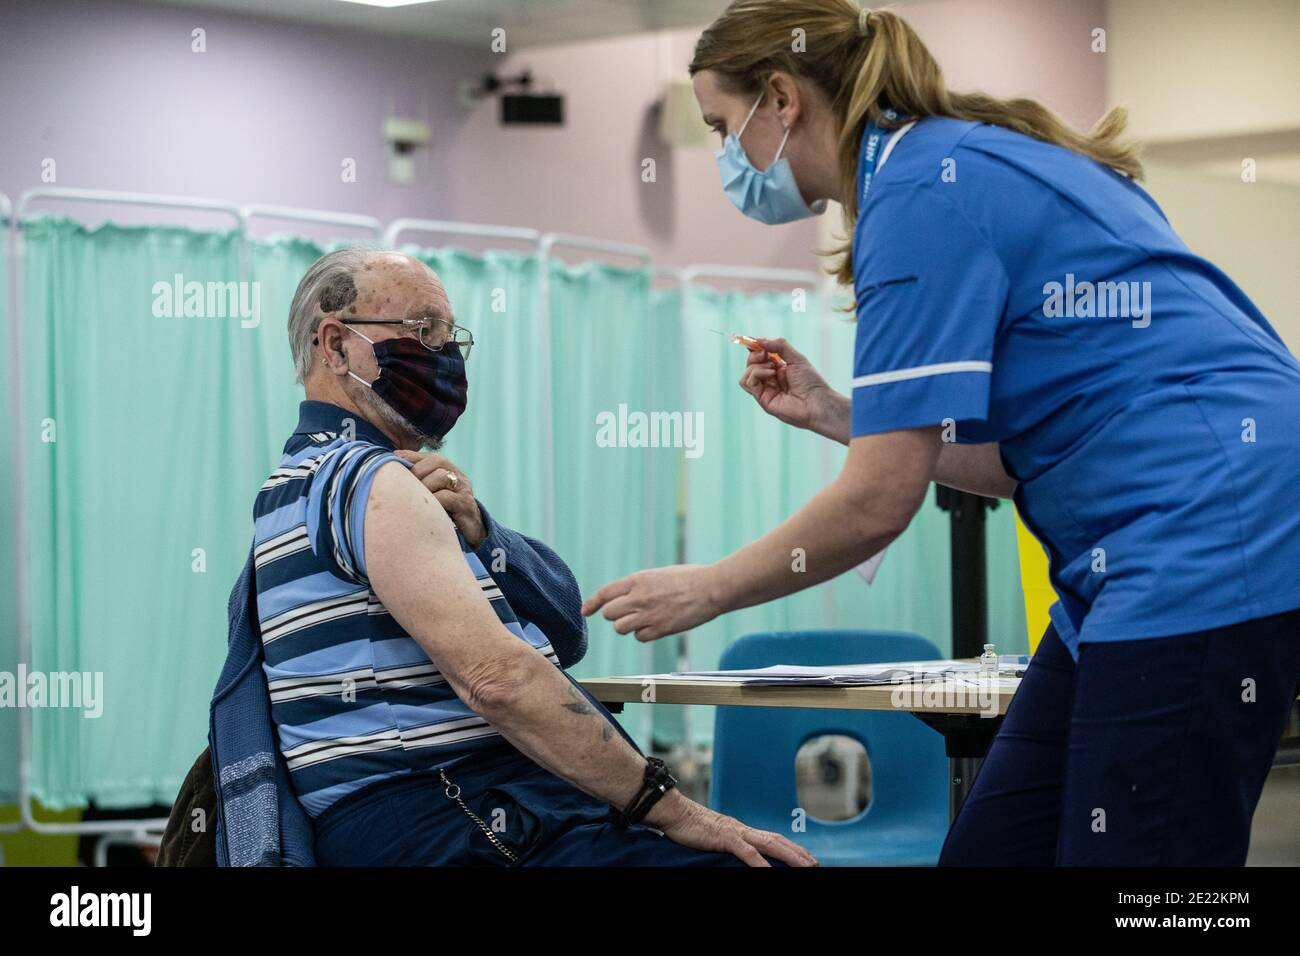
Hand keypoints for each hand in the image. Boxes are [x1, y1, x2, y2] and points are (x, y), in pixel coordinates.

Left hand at [395, 450, 486, 547]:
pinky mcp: (465, 505)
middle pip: (437, 462)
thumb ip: (421, 481)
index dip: (413, 456)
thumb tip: (395, 466)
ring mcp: (464, 490)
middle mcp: (459, 477)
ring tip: (417, 499)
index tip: (395, 458)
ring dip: (424, 486)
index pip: (431, 456)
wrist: (472, 530)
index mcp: (451, 471)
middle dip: (418, 471)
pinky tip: (426, 509)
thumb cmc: (447, 511)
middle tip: (406, 486)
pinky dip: (432, 501)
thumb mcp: (434, 493)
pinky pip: (445, 497)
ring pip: (441, 476)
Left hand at [581, 564, 719, 641]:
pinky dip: (645, 634)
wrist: (711, 588)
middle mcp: (639, 597)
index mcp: (638, 580)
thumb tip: (624, 596)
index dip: (592, 604)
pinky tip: (657, 626)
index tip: (585, 611)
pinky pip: (640, 637)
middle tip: (628, 613)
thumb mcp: (658, 574)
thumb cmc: (689, 578)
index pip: (605, 593)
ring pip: (620, 628)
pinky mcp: (661, 629)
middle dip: (615, 615)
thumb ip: (639, 585)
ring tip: (644, 619)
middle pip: (609, 614)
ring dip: (628, 626)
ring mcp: (649, 615)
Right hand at [650, 796, 817, 867]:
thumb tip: (739, 856)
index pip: (772, 838)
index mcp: (741, 830)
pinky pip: (747, 852)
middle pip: (777, 840)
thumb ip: (728, 845)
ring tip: (805, 866)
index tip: (806, 857)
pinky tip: (770, 872)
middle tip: (815, 864)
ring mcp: (735, 832)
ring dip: (790, 856)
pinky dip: (761, 863)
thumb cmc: (689, 827)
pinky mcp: (725, 838)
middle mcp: (743, 829)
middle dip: (798, 853)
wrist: (674, 812)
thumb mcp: (713, 838)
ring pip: (770, 844)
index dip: (790, 848)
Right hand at [738, 337, 846, 439]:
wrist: (817, 402)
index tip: (754, 341)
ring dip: (756, 366)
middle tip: (765, 353)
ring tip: (773, 367)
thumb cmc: (810, 382)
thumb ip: (779, 346)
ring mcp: (765, 390)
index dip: (755, 348)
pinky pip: (748, 383)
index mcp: (778, 369)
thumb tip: (758, 340)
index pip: (759, 357)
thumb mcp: (796, 358)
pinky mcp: (763, 400)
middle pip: (750, 365)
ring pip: (746, 374)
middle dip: (755, 355)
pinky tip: (772, 374)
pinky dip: (757, 374)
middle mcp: (770, 380)